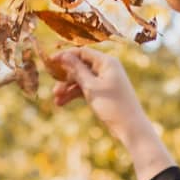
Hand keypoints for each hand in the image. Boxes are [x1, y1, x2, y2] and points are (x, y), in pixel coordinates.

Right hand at [50, 47, 172, 179]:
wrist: (130, 127)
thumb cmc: (112, 105)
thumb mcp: (91, 87)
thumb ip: (77, 70)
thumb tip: (64, 55)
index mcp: (106, 62)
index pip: (82, 52)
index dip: (65, 56)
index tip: (50, 62)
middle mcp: (106, 68)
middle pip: (80, 66)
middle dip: (65, 77)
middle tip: (52, 87)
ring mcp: (105, 81)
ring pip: (81, 80)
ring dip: (68, 88)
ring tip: (56, 99)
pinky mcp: (103, 92)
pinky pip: (85, 89)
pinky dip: (75, 95)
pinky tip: (62, 103)